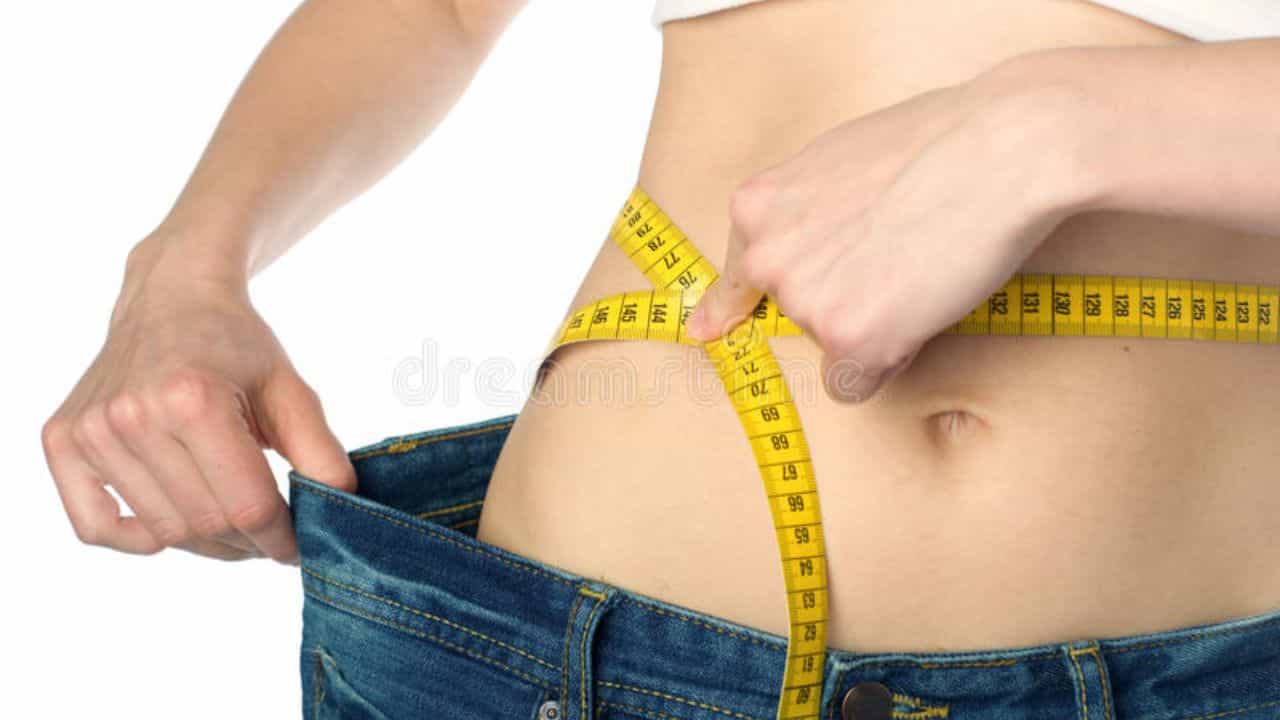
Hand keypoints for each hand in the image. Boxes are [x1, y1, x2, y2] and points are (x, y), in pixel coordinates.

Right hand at [40, 233, 355, 562]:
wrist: (172, 298)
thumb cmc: (236, 345)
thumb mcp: (290, 388)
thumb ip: (320, 451)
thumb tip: (341, 509)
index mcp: (192, 399)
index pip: (248, 507)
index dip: (282, 538)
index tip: (302, 544)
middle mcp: (133, 415)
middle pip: (204, 524)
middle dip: (249, 543)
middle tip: (270, 534)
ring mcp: (91, 430)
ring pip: (161, 532)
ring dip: (206, 541)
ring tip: (232, 520)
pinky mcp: (62, 440)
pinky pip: (96, 526)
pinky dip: (138, 539)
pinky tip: (172, 521)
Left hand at [687, 55, 1095, 401]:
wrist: (1001, 150)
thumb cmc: (939, 141)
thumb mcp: (839, 158)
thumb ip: (804, 208)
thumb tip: (799, 241)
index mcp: (757, 209)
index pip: (735, 277)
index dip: (727, 308)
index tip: (705, 333)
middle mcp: (767, 258)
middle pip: (795, 314)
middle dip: (841, 303)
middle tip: (896, 259)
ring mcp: (804, 301)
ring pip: (831, 346)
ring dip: (872, 328)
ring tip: (919, 268)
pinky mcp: (848, 340)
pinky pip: (852, 384)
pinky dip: (885, 364)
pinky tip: (918, 315)